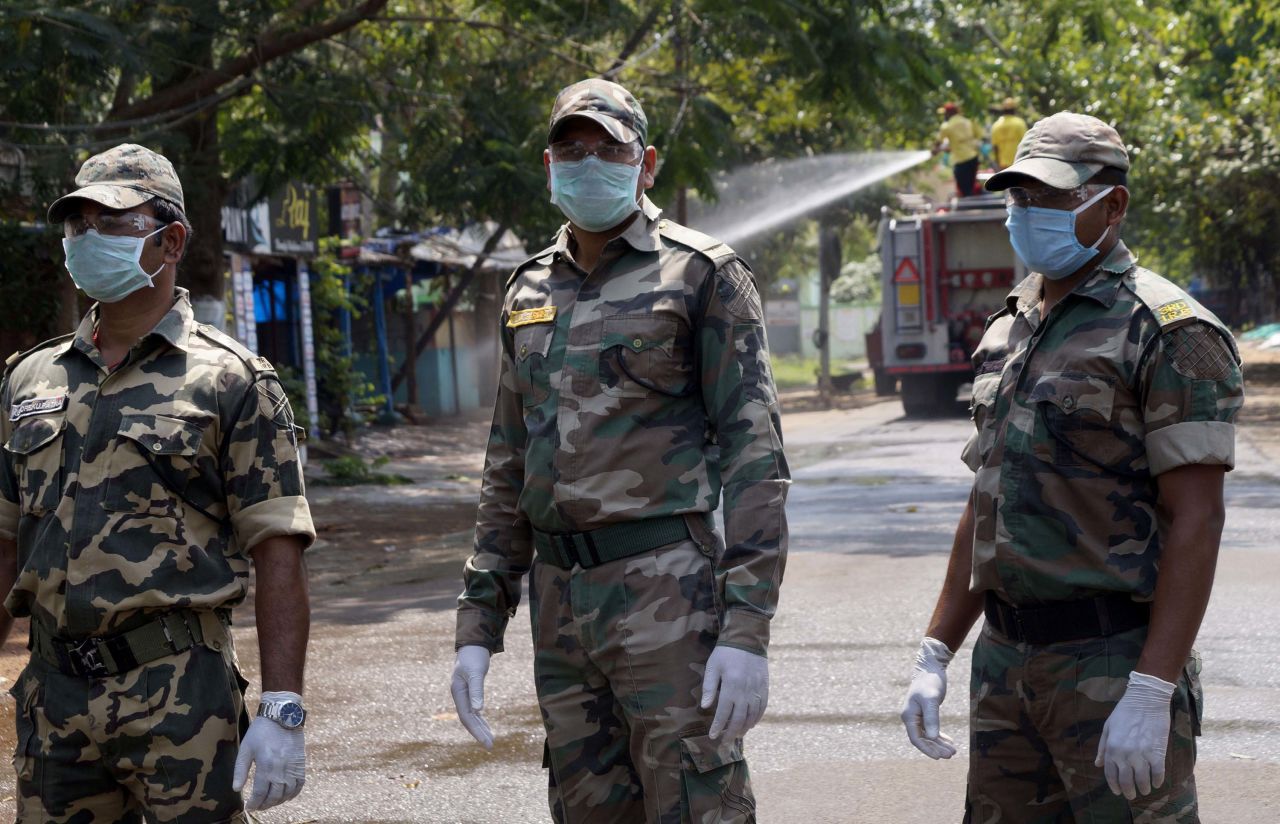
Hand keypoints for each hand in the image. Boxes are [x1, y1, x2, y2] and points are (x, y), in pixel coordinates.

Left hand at [232, 691, 305, 810]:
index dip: (254, 803)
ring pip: (287, 793)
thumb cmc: (261, 731)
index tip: (249, 806)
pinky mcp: (301, 764)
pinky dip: (293, 794)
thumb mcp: (246, 748)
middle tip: (258, 806)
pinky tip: (286, 796)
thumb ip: (240, 770)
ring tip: (270, 802)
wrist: (283, 715)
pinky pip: (300, 785)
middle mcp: (281, 769)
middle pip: (274, 796)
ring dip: (278, 801)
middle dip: (265, 805)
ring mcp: (293, 767)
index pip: (260, 793)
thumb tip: (236, 789)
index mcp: (266, 765)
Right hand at [450, 645, 493, 748]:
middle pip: (468, 718)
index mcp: (458, 692)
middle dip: (478, 732)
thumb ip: (477, 690)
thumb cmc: (474, 656)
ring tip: (490, 740)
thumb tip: (478, 710)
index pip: (466, 716)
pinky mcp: (470, 692)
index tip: (486, 741)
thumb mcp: (476, 672)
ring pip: (471, 716)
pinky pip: (474, 710)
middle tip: (490, 746)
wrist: (473, 644)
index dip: (475, 730)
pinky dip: (480, 719)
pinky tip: (486, 726)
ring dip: (480, 728)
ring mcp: (464, 694)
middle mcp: (459, 695)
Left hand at [700, 645, 768, 741]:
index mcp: (732, 686)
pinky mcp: (764, 687)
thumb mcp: (712, 667)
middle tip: (725, 742)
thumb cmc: (725, 652)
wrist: (747, 638)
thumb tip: (705, 707)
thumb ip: (709, 687)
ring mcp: (757, 690)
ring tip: (737, 735)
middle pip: (739, 719)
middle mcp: (746, 691)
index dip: (718, 727)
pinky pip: (762, 707)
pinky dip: (757, 718)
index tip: (713, 737)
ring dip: (744, 728)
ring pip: (752, 715)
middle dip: (731, 732)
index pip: (724, 713)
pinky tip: (751, 723)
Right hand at [901, 637, 956, 758]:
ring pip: (928, 736)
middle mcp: (911, 717)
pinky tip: (949, 741)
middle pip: (922, 739)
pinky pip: (931, 729)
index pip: (916, 738)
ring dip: (939, 744)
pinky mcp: (925, 713)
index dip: (927, 749)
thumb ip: (932, 718)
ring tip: (953, 751)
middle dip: (936, 748)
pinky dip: (939, 736)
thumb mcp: (932, 699)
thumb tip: (933, 737)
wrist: (931, 668)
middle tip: (951, 755)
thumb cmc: (930, 682)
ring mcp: (917, 716)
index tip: (939, 757)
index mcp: (908, 715)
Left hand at [1095, 671, 1175, 798]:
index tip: (1117, 792)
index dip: (1114, 786)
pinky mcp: (1158, 753)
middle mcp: (1125, 755)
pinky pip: (1158, 774)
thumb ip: (1103, 748)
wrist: (1146, 700)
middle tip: (1131, 794)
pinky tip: (1155, 783)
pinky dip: (1157, 781)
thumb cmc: (1124, 712)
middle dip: (1128, 791)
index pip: (1111, 774)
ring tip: (1144, 790)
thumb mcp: (1108, 727)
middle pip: (1126, 781)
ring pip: (1142, 781)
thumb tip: (1098, 764)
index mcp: (1112, 748)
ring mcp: (1142, 755)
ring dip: (1143, 789)